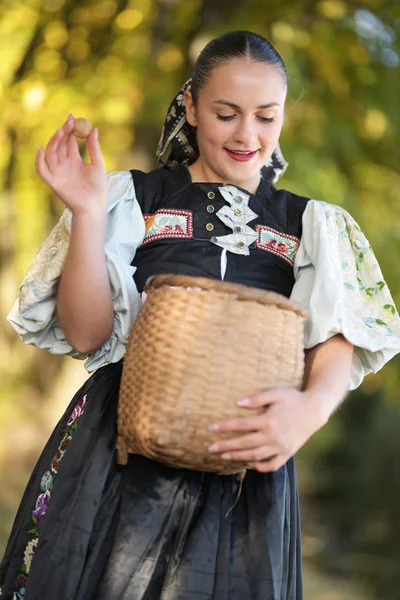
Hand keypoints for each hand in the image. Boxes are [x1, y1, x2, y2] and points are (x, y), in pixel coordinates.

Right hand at [36, 114, 107, 216]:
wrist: (95, 205)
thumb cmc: (98, 187)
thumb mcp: (98, 164)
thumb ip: (94, 148)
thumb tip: (94, 129)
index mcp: (74, 159)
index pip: (69, 141)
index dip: (69, 129)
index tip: (72, 117)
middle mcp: (64, 164)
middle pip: (59, 144)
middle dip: (62, 132)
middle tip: (68, 122)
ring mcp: (58, 172)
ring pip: (51, 153)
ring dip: (54, 142)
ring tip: (61, 131)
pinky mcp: (53, 182)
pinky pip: (42, 171)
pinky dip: (39, 161)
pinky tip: (41, 150)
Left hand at [207, 388, 323, 472]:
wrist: (315, 410)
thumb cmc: (293, 398)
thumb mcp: (276, 393)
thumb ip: (257, 398)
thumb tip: (238, 403)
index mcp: (268, 421)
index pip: (241, 425)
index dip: (224, 427)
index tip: (210, 428)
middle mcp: (273, 436)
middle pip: (244, 443)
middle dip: (226, 446)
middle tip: (210, 448)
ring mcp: (281, 447)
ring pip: (255, 456)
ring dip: (238, 457)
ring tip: (224, 456)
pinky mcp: (288, 453)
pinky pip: (273, 465)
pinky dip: (261, 467)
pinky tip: (250, 465)